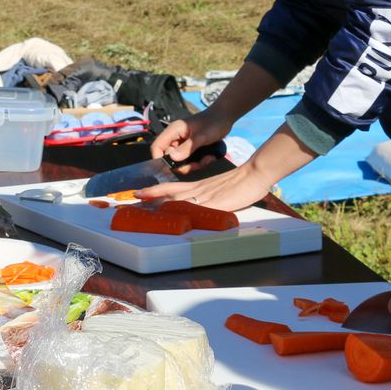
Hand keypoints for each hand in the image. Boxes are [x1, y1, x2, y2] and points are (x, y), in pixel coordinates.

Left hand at [136, 160, 274, 210]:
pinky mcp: (219, 203)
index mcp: (198, 186)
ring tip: (147, 207)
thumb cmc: (240, 181)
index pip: (171, 187)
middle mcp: (199, 190)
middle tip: (135, 201)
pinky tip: (178, 215)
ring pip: (181, 200)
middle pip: (171, 194)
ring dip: (164, 204)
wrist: (255, 173)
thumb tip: (196, 202)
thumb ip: (206, 194)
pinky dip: (187, 211)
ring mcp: (208, 197)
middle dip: (152, 198)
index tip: (139, 193)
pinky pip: (200, 208)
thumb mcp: (217, 187)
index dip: (154, 190)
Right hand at [151, 109, 231, 171]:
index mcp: (173, 131)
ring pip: (181, 161)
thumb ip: (187, 148)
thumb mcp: (201, 136)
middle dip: (183, 165)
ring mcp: (184, 143)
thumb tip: (173, 159)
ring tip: (206, 160)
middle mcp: (176, 138)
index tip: (170, 169)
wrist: (225, 117)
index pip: (157, 147)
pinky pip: (190, 160)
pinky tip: (209, 158)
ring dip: (193, 165)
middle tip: (196, 165)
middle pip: (170, 158)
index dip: (160, 159)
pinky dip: (199, 162)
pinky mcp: (191, 148)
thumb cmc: (213, 122)